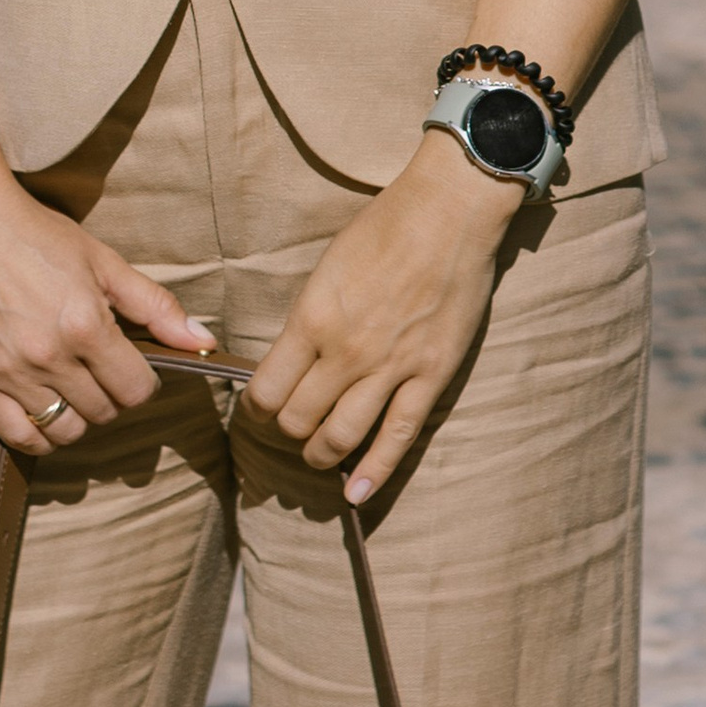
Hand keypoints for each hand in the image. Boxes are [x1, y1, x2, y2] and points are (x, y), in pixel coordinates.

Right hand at [0, 167, 211, 454]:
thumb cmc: (38, 234)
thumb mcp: (103, 261)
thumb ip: (155, 306)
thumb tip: (201, 341)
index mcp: (84, 324)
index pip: (135, 390)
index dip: (143, 381)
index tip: (133, 364)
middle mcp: (48, 356)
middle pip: (103, 412)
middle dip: (112, 394)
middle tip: (102, 366)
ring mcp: (9, 372)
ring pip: (64, 430)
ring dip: (78, 415)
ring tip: (74, 384)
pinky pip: (18, 437)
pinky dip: (39, 434)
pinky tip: (45, 407)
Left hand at [244, 134, 515, 499]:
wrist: (448, 212)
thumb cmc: (384, 228)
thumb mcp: (327, 268)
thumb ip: (309, 318)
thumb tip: (291, 359)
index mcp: (313, 319)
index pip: (266, 391)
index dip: (256, 409)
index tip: (260, 409)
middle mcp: (346, 352)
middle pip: (298, 421)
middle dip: (288, 431)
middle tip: (292, 426)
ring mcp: (390, 368)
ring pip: (340, 438)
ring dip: (320, 455)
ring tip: (318, 454)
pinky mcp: (430, 376)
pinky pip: (398, 437)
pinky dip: (374, 472)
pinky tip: (357, 494)